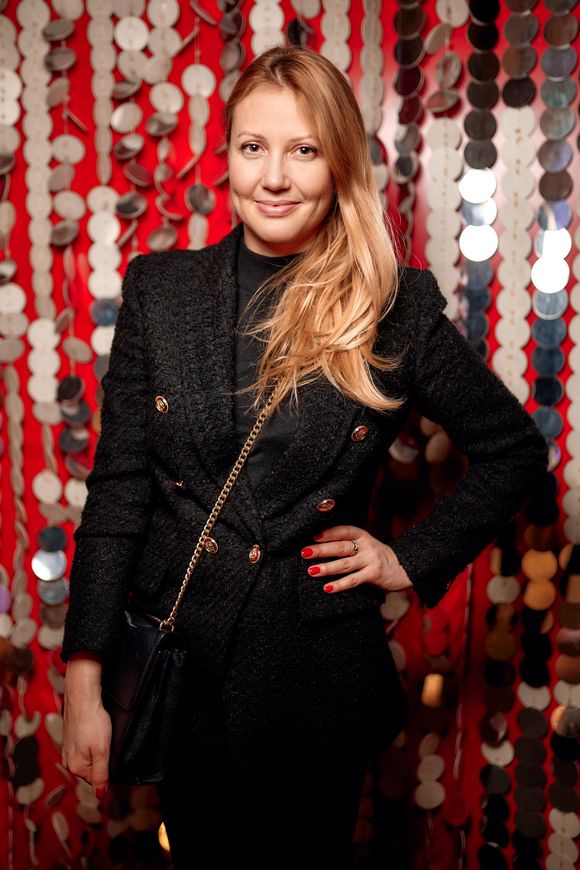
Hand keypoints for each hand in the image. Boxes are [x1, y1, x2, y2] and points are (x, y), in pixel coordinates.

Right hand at [62, 657, 111, 798]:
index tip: (112, 756)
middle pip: (91, 769)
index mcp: (75, 767)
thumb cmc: (93, 722)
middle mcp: (68, 760)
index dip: (108, 770)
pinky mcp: (70, 738)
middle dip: (101, 760)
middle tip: (107, 744)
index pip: (96, 780)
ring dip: (96, 750)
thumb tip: (100, 795)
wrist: (82, 698)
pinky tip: (95, 732)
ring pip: (88, 757)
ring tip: (101, 736)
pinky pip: (83, 747)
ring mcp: (67, 748)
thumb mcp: (102, 751)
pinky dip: (91, 742)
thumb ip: (101, 774)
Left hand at [301, 525, 412, 593]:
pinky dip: (340, 585)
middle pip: (341, 547)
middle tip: (305, 552)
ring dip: (327, 568)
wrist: (404, 567)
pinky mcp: (374, 574)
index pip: (343, 531)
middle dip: (321, 550)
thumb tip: (319, 546)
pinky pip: (353, 580)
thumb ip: (348, 544)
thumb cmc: (377, 556)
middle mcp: (366, 546)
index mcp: (362, 536)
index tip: (313, 536)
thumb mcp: (365, 545)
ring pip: (345, 564)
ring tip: (312, 571)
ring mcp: (370, 560)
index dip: (328, 532)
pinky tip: (327, 588)